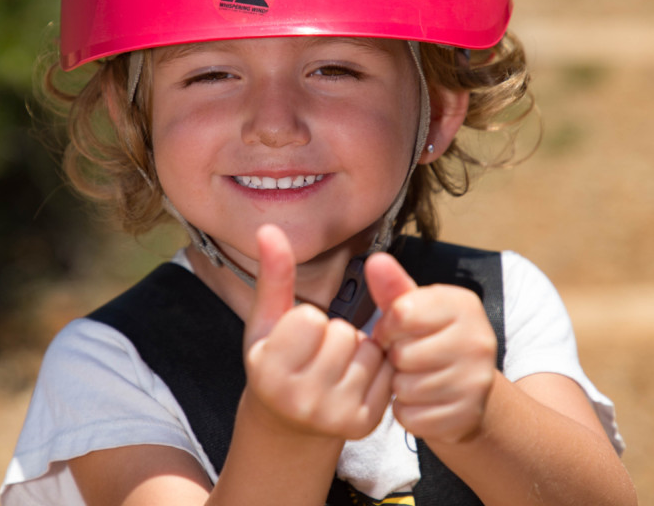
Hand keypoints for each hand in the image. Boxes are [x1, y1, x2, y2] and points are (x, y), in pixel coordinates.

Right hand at [243, 225, 392, 439]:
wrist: (288, 421)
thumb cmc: (275, 362)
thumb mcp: (266, 321)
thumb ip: (273, 275)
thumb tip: (268, 229)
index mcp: (270, 372)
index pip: (309, 319)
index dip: (306, 319)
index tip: (296, 338)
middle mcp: (301, 400)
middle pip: (343, 334)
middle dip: (334, 334)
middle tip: (316, 352)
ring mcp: (334, 415)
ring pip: (368, 351)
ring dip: (357, 350)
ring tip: (334, 365)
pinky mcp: (363, 423)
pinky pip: (386, 373)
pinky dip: (375, 369)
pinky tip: (352, 379)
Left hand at [367, 252, 496, 443]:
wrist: (469, 388)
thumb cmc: (432, 339)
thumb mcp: (415, 308)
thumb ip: (393, 286)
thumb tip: (375, 260)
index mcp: (463, 305)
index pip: (402, 313)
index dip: (387, 326)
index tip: (394, 331)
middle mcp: (478, 340)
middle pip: (403, 354)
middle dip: (395, 358)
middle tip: (407, 357)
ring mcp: (476, 381)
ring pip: (406, 387)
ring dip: (400, 386)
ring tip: (415, 377)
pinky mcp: (466, 416)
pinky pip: (411, 416)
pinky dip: (407, 411)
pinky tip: (421, 400)